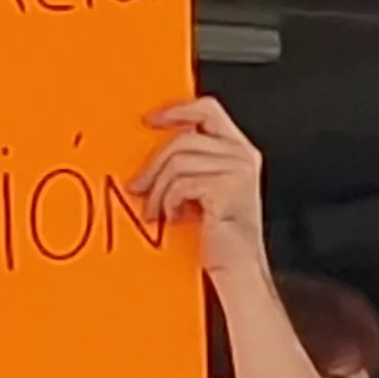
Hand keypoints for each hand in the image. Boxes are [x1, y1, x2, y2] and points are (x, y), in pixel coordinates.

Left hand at [134, 98, 267, 276]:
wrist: (238, 268)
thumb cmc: (219, 235)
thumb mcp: (203, 190)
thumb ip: (189, 164)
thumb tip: (149, 153)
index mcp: (239, 150)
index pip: (207, 109)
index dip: (176, 110)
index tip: (149, 120)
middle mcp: (242, 155)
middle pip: (184, 137)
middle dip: (153, 165)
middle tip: (137, 186)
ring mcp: (237, 170)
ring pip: (177, 162)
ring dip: (157, 191)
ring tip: (154, 211)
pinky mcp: (227, 188)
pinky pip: (180, 184)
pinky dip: (168, 203)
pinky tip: (171, 218)